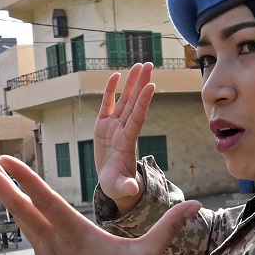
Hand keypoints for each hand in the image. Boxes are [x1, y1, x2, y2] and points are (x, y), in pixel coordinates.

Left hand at [0, 152, 199, 254]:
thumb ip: (168, 226)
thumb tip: (197, 204)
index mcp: (75, 235)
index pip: (43, 199)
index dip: (22, 177)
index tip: (1, 158)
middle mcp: (52, 244)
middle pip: (17, 205)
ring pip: (22, 220)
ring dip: (6, 196)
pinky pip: (37, 243)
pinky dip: (36, 228)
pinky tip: (42, 225)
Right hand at [94, 62, 155, 213]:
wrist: (114, 183)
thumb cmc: (118, 186)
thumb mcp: (121, 188)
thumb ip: (126, 186)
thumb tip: (132, 190)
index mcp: (127, 142)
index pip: (137, 119)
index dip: (143, 103)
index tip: (151, 85)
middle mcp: (123, 130)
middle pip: (133, 103)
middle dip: (140, 84)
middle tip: (149, 64)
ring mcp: (114, 127)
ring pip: (124, 100)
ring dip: (131, 83)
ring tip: (139, 65)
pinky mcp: (103, 126)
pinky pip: (108, 105)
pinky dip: (111, 91)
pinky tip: (116, 75)